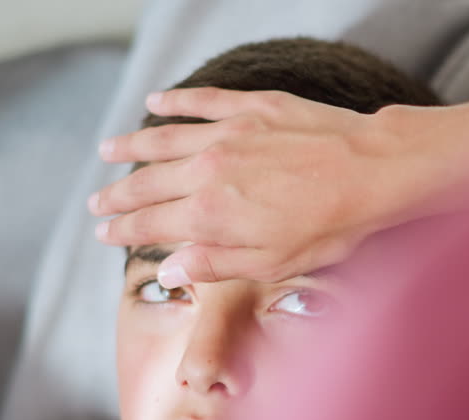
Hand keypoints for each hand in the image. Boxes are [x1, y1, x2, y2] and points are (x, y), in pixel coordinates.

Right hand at [89, 88, 424, 285]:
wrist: (372, 172)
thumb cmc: (329, 226)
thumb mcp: (270, 264)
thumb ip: (213, 265)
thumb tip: (168, 271)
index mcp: (209, 215)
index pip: (150, 224)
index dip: (122, 230)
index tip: (103, 233)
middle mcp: (207, 171)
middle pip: (147, 182)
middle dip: (117, 195)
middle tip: (95, 202)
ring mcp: (227, 133)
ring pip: (163, 138)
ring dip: (130, 146)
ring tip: (106, 151)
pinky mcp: (251, 106)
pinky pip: (200, 101)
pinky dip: (173, 101)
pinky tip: (154, 101)